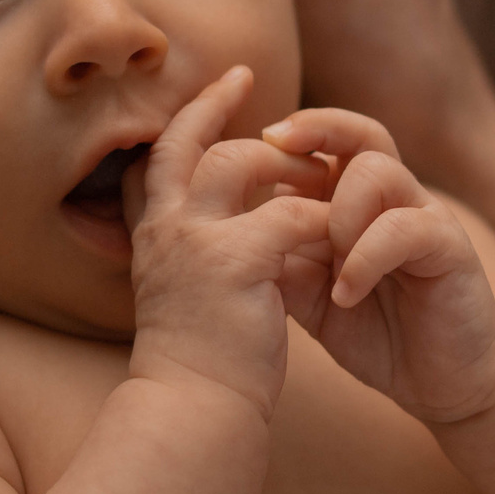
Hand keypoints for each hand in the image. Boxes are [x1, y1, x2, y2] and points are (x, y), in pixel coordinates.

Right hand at [126, 68, 338, 420]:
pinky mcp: (235, 262)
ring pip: (242, 162)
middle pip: (190, 142)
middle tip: (287, 120)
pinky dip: (321, 219)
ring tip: (320, 179)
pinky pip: (289, 214)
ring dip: (288, 167)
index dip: (196, 114)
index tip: (231, 82)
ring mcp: (194, 241)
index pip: (165, 152)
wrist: (195, 411)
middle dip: (232, 115)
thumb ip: (202, 246)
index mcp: (154, 232)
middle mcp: (165, 227)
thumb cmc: (203, 362)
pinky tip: (339, 236)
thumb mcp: (193, 289)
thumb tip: (232, 217)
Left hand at [263, 109, 494, 424]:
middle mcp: (394, 199)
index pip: (326, 143)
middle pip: (360, 134)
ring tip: (327, 267)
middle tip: (273, 142)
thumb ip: (282, 261)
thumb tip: (231, 232)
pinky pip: (404, 227)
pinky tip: (346, 295)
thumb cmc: (378, 332)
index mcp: (357, 203)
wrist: (444, 381)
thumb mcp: (313, 298)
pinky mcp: (451, 247)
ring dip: (338, 214)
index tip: (243, 151)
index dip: (286, 137)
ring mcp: (424, 217)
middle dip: (315, 128)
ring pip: (377, 171)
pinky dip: (365, 257)